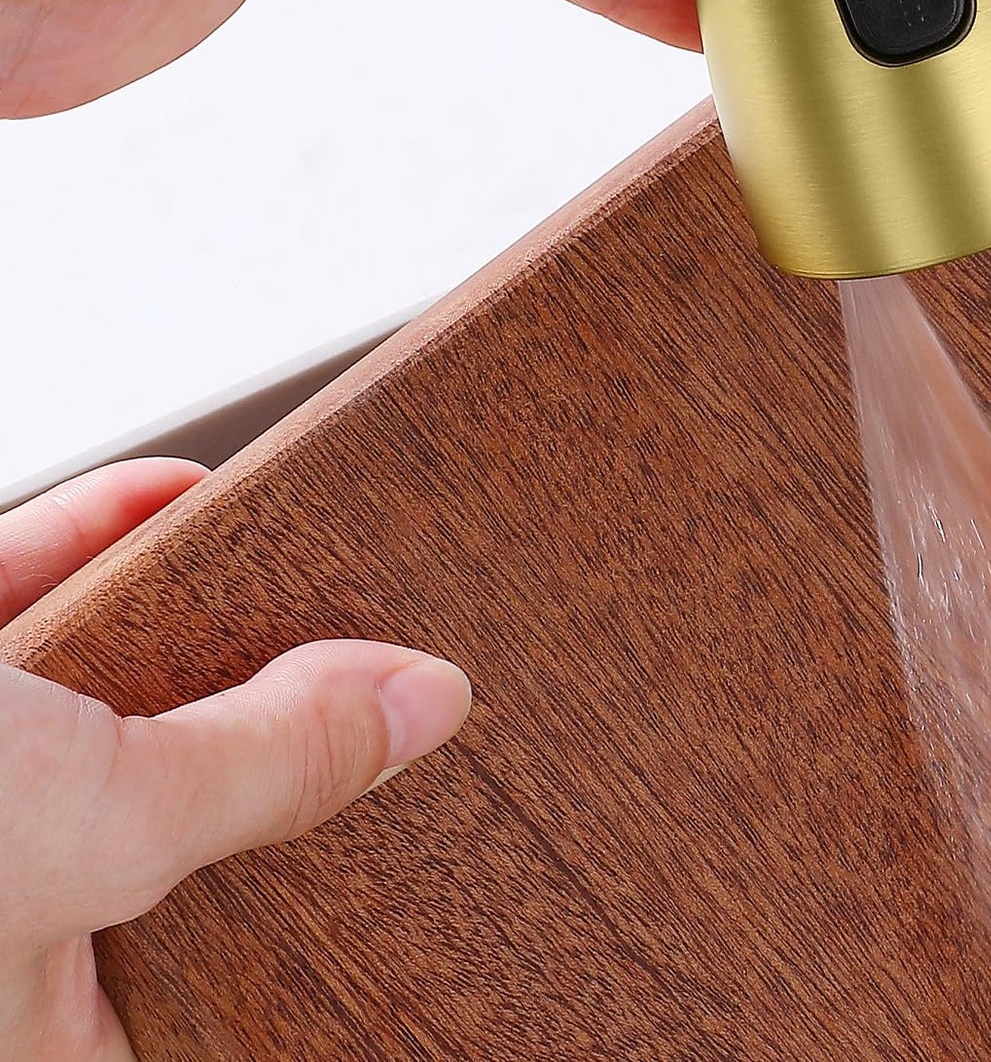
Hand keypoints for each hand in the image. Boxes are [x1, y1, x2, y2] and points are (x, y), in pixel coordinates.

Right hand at [0, 461, 471, 1060]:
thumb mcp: (97, 821)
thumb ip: (262, 771)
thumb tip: (422, 707)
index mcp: (32, 1021)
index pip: (207, 1003)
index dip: (307, 950)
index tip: (431, 890)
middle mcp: (3, 904)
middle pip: (157, 831)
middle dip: (262, 750)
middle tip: (398, 694)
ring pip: (94, 705)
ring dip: (190, 632)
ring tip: (319, 594)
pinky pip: (28, 598)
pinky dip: (99, 541)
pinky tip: (178, 497)